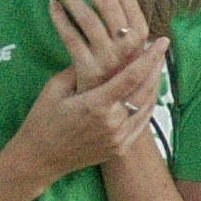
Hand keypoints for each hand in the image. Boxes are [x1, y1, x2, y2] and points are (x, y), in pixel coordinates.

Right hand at [12, 30, 163, 177]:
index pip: (131, 77)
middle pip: (145, 90)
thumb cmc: (42, 120)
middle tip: (161, 49)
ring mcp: (118, 138)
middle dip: (156, 67)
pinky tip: (149, 93)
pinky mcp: (120, 147)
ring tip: (157, 67)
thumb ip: (78, 70)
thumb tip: (97, 54)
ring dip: (154, 85)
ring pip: (146, 106)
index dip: (149, 58)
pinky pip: (141, 123)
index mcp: (96, 105)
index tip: (161, 41)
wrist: (39, 158)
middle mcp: (112, 122)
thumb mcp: (54, 88)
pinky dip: (148, 105)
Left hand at [44, 0, 151, 73]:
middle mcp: (129, 46)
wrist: (112, 110)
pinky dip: (59, 19)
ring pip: (87, 17)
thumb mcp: (129, 45)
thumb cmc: (118, 71)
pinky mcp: (89, 72)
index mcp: (141, 34)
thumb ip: (122, 20)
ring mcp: (109, 60)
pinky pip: (70, 39)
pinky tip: (51, 6)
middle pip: (106, 2)